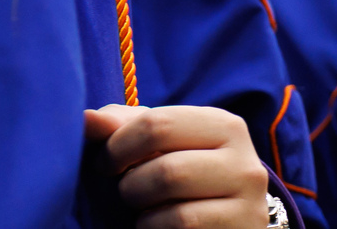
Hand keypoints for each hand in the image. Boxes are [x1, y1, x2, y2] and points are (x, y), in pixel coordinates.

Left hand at [83, 103, 272, 228]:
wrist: (228, 221)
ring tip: (142, 209)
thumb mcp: (161, 144)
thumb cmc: (184, 173)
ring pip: (175, 207)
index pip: (158, 124)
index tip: (105, 162)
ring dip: (143, 211)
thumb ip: (123, 126)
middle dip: (131, 184)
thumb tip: (86, 119)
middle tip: (123, 190)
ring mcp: (250, 206)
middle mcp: (246, 163)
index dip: (118, 146)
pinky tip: (157, 226)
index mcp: (225, 126)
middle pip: (166, 170)